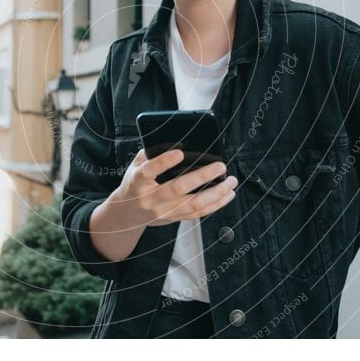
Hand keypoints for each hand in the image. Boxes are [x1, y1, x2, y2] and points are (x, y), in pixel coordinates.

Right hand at [112, 148, 236, 227]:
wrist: (128, 214)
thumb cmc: (136, 183)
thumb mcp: (135, 166)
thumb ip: (152, 154)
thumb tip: (177, 141)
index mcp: (138, 181)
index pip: (149, 171)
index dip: (163, 162)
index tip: (179, 153)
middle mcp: (150, 198)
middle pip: (177, 188)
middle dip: (202, 177)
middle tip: (220, 166)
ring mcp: (163, 211)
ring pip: (193, 204)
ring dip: (216, 193)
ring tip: (231, 182)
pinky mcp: (174, 218)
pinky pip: (198, 214)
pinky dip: (215, 205)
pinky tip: (227, 194)